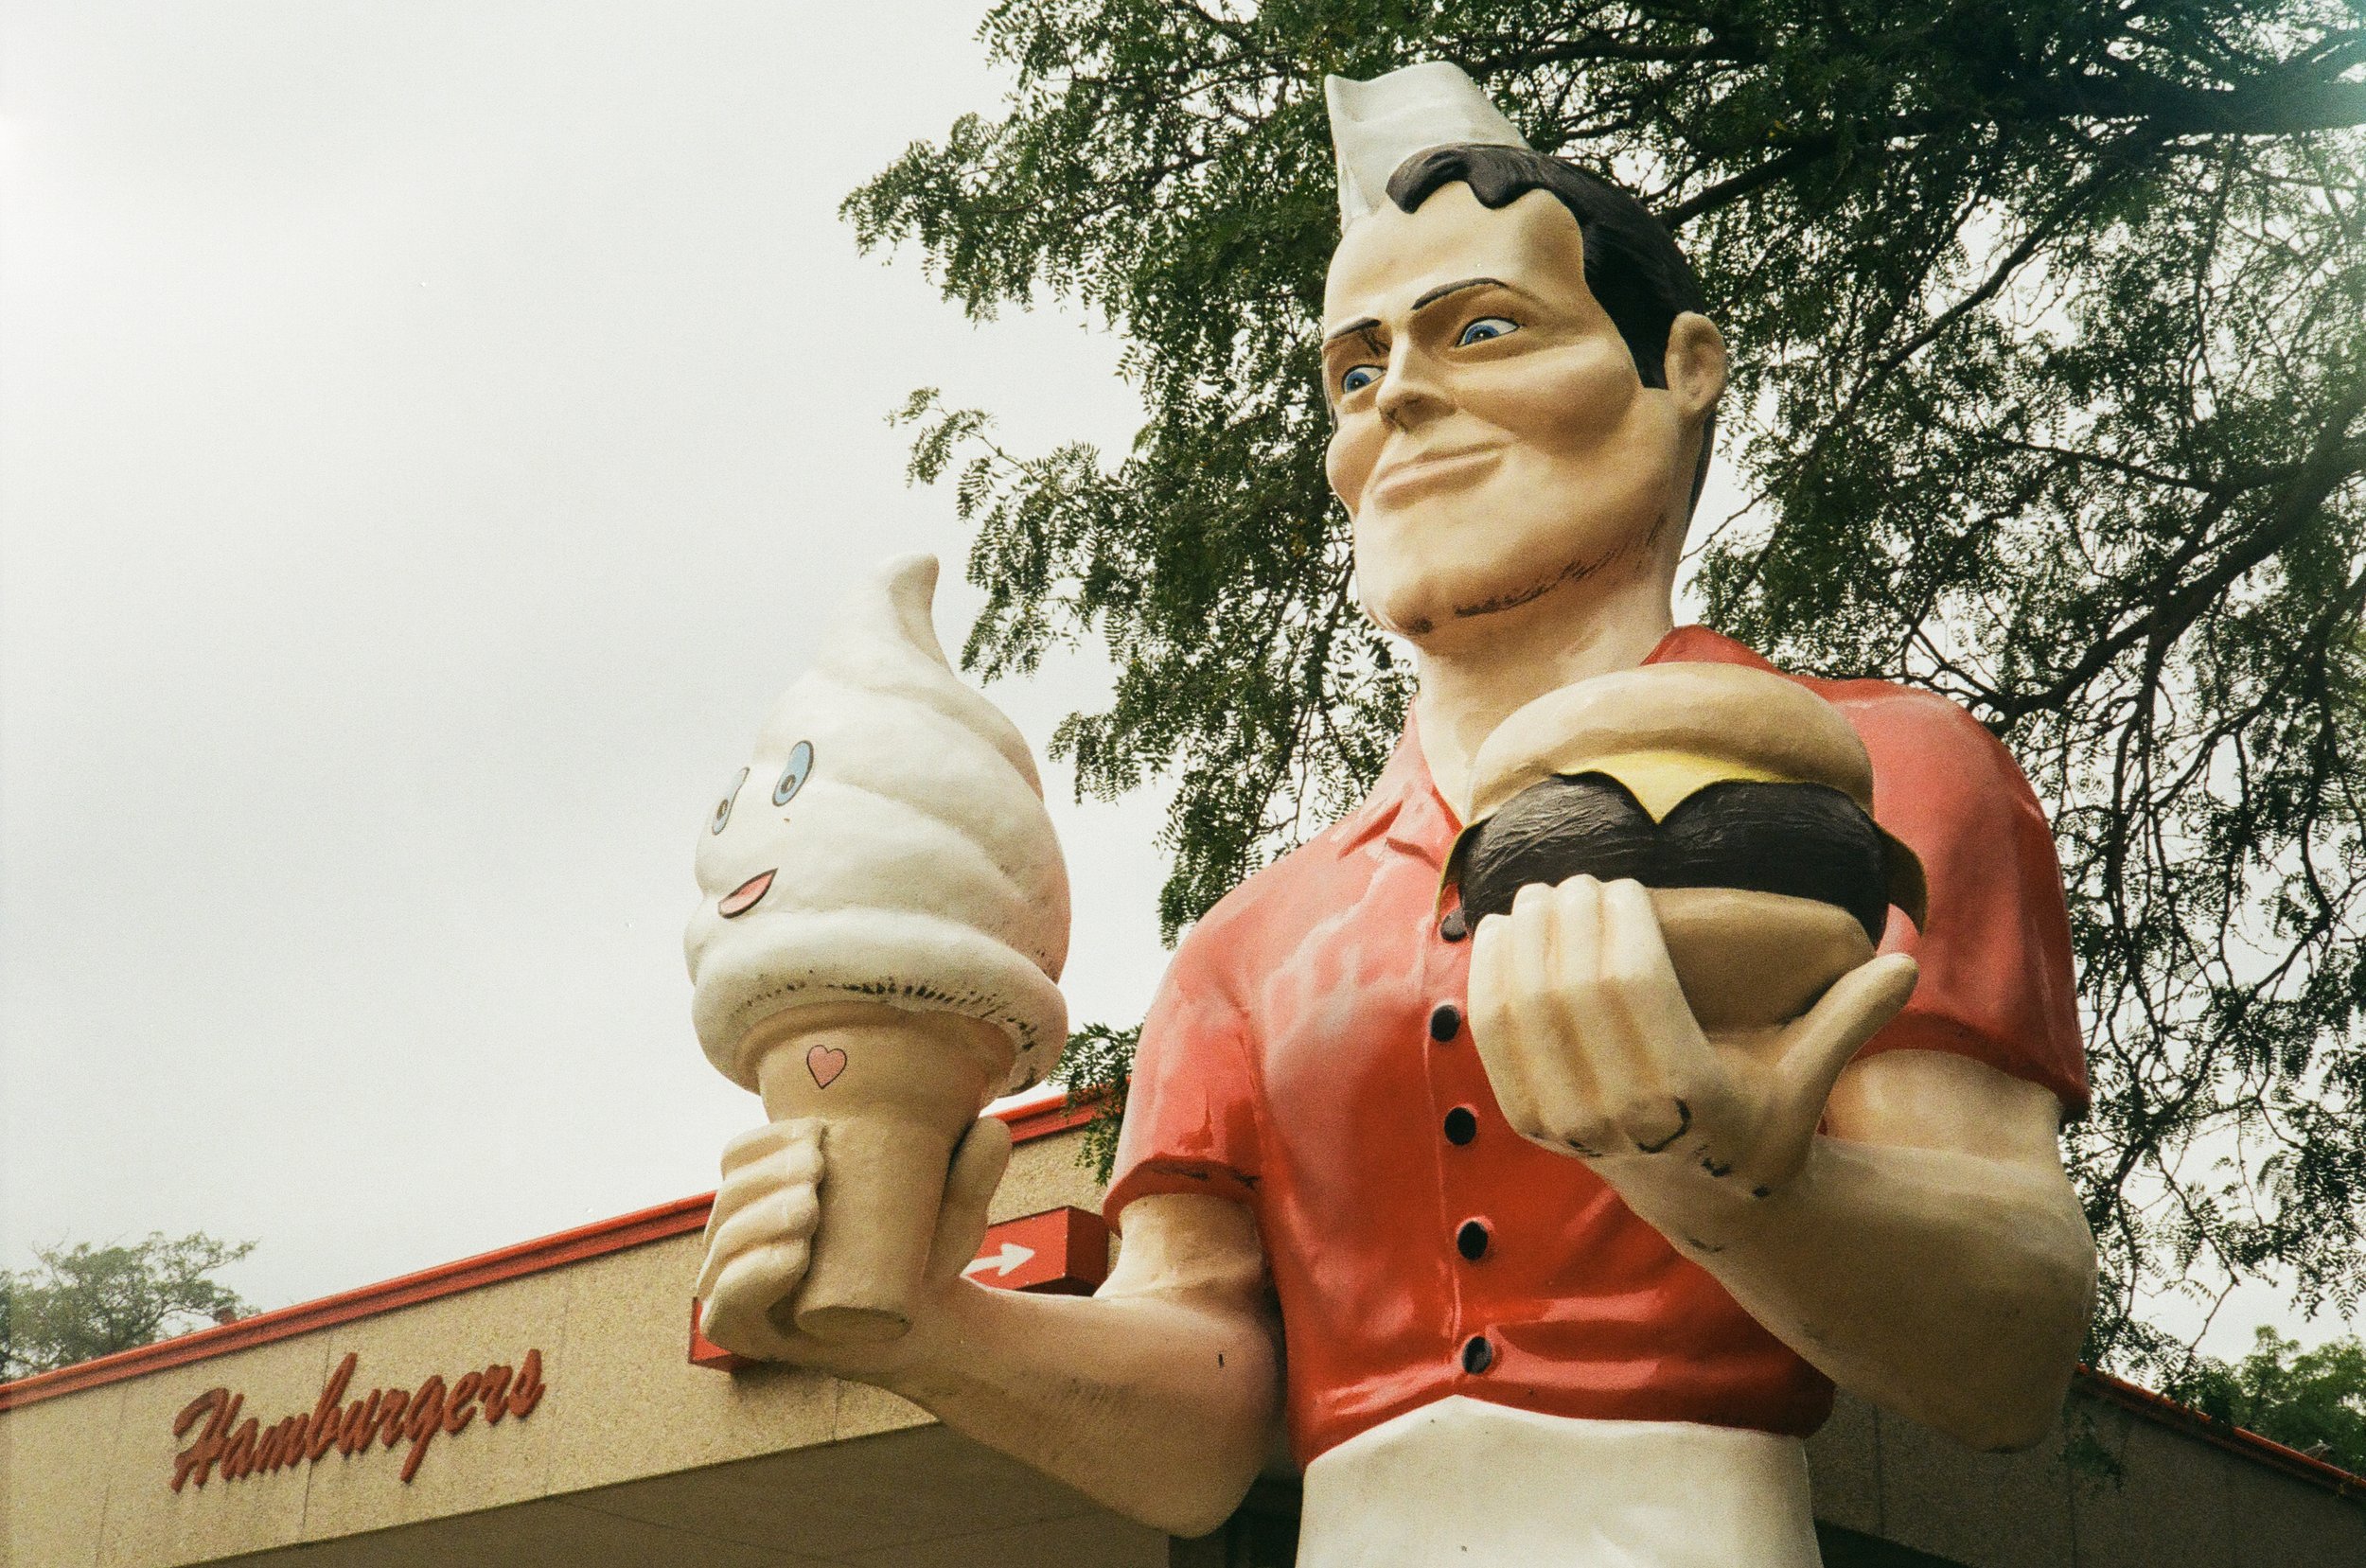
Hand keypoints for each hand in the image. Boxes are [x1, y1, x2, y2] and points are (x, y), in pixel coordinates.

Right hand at [692, 1113, 1011, 1382]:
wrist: (929, 1329)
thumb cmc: (923, 1255)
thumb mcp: (952, 1208)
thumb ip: (974, 1168)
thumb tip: (992, 1126)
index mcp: (769, 1191)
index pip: (739, 1154)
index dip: (765, 1140)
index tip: (816, 1134)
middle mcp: (741, 1236)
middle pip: (730, 1196)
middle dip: (766, 1180)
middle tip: (817, 1174)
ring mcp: (735, 1286)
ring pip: (723, 1244)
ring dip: (759, 1222)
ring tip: (811, 1213)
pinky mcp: (743, 1332)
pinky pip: (724, 1306)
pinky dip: (750, 1278)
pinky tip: (790, 1256)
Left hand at [1467, 875, 1917, 1243]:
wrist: (1700, 1191)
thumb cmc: (1760, 1116)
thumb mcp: (1808, 1076)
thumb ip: (1847, 1018)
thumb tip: (1906, 962)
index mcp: (1687, 1094)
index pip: (1633, 984)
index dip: (1618, 921)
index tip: (1623, 882)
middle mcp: (1618, 1115)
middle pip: (1572, 988)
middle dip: (1570, 919)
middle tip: (1580, 877)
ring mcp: (1565, 1124)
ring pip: (1524, 1008)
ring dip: (1526, 940)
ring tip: (1541, 894)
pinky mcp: (1528, 1122)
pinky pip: (1494, 1036)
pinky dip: (1489, 978)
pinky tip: (1496, 933)